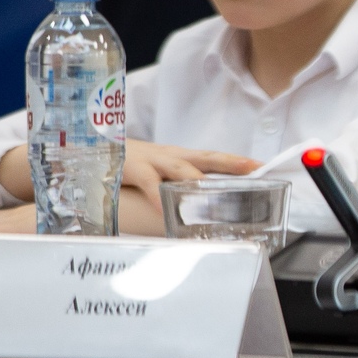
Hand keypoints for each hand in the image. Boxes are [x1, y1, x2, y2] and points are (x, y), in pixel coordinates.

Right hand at [119, 141, 264, 208]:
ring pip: (181, 168)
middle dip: (232, 163)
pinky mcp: (132, 168)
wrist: (93, 146)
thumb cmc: (129, 164)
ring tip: (219, 193)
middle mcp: (171, 155)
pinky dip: (159, 198)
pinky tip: (168, 211)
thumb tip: (200, 204)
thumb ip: (177, 184)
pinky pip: (149, 185)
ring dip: (200, 180)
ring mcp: (153, 159)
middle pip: (207, 157)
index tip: (265, 168)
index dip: (239, 162)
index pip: (215, 158)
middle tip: (255, 170)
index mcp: (180, 156)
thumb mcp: (158, 172)